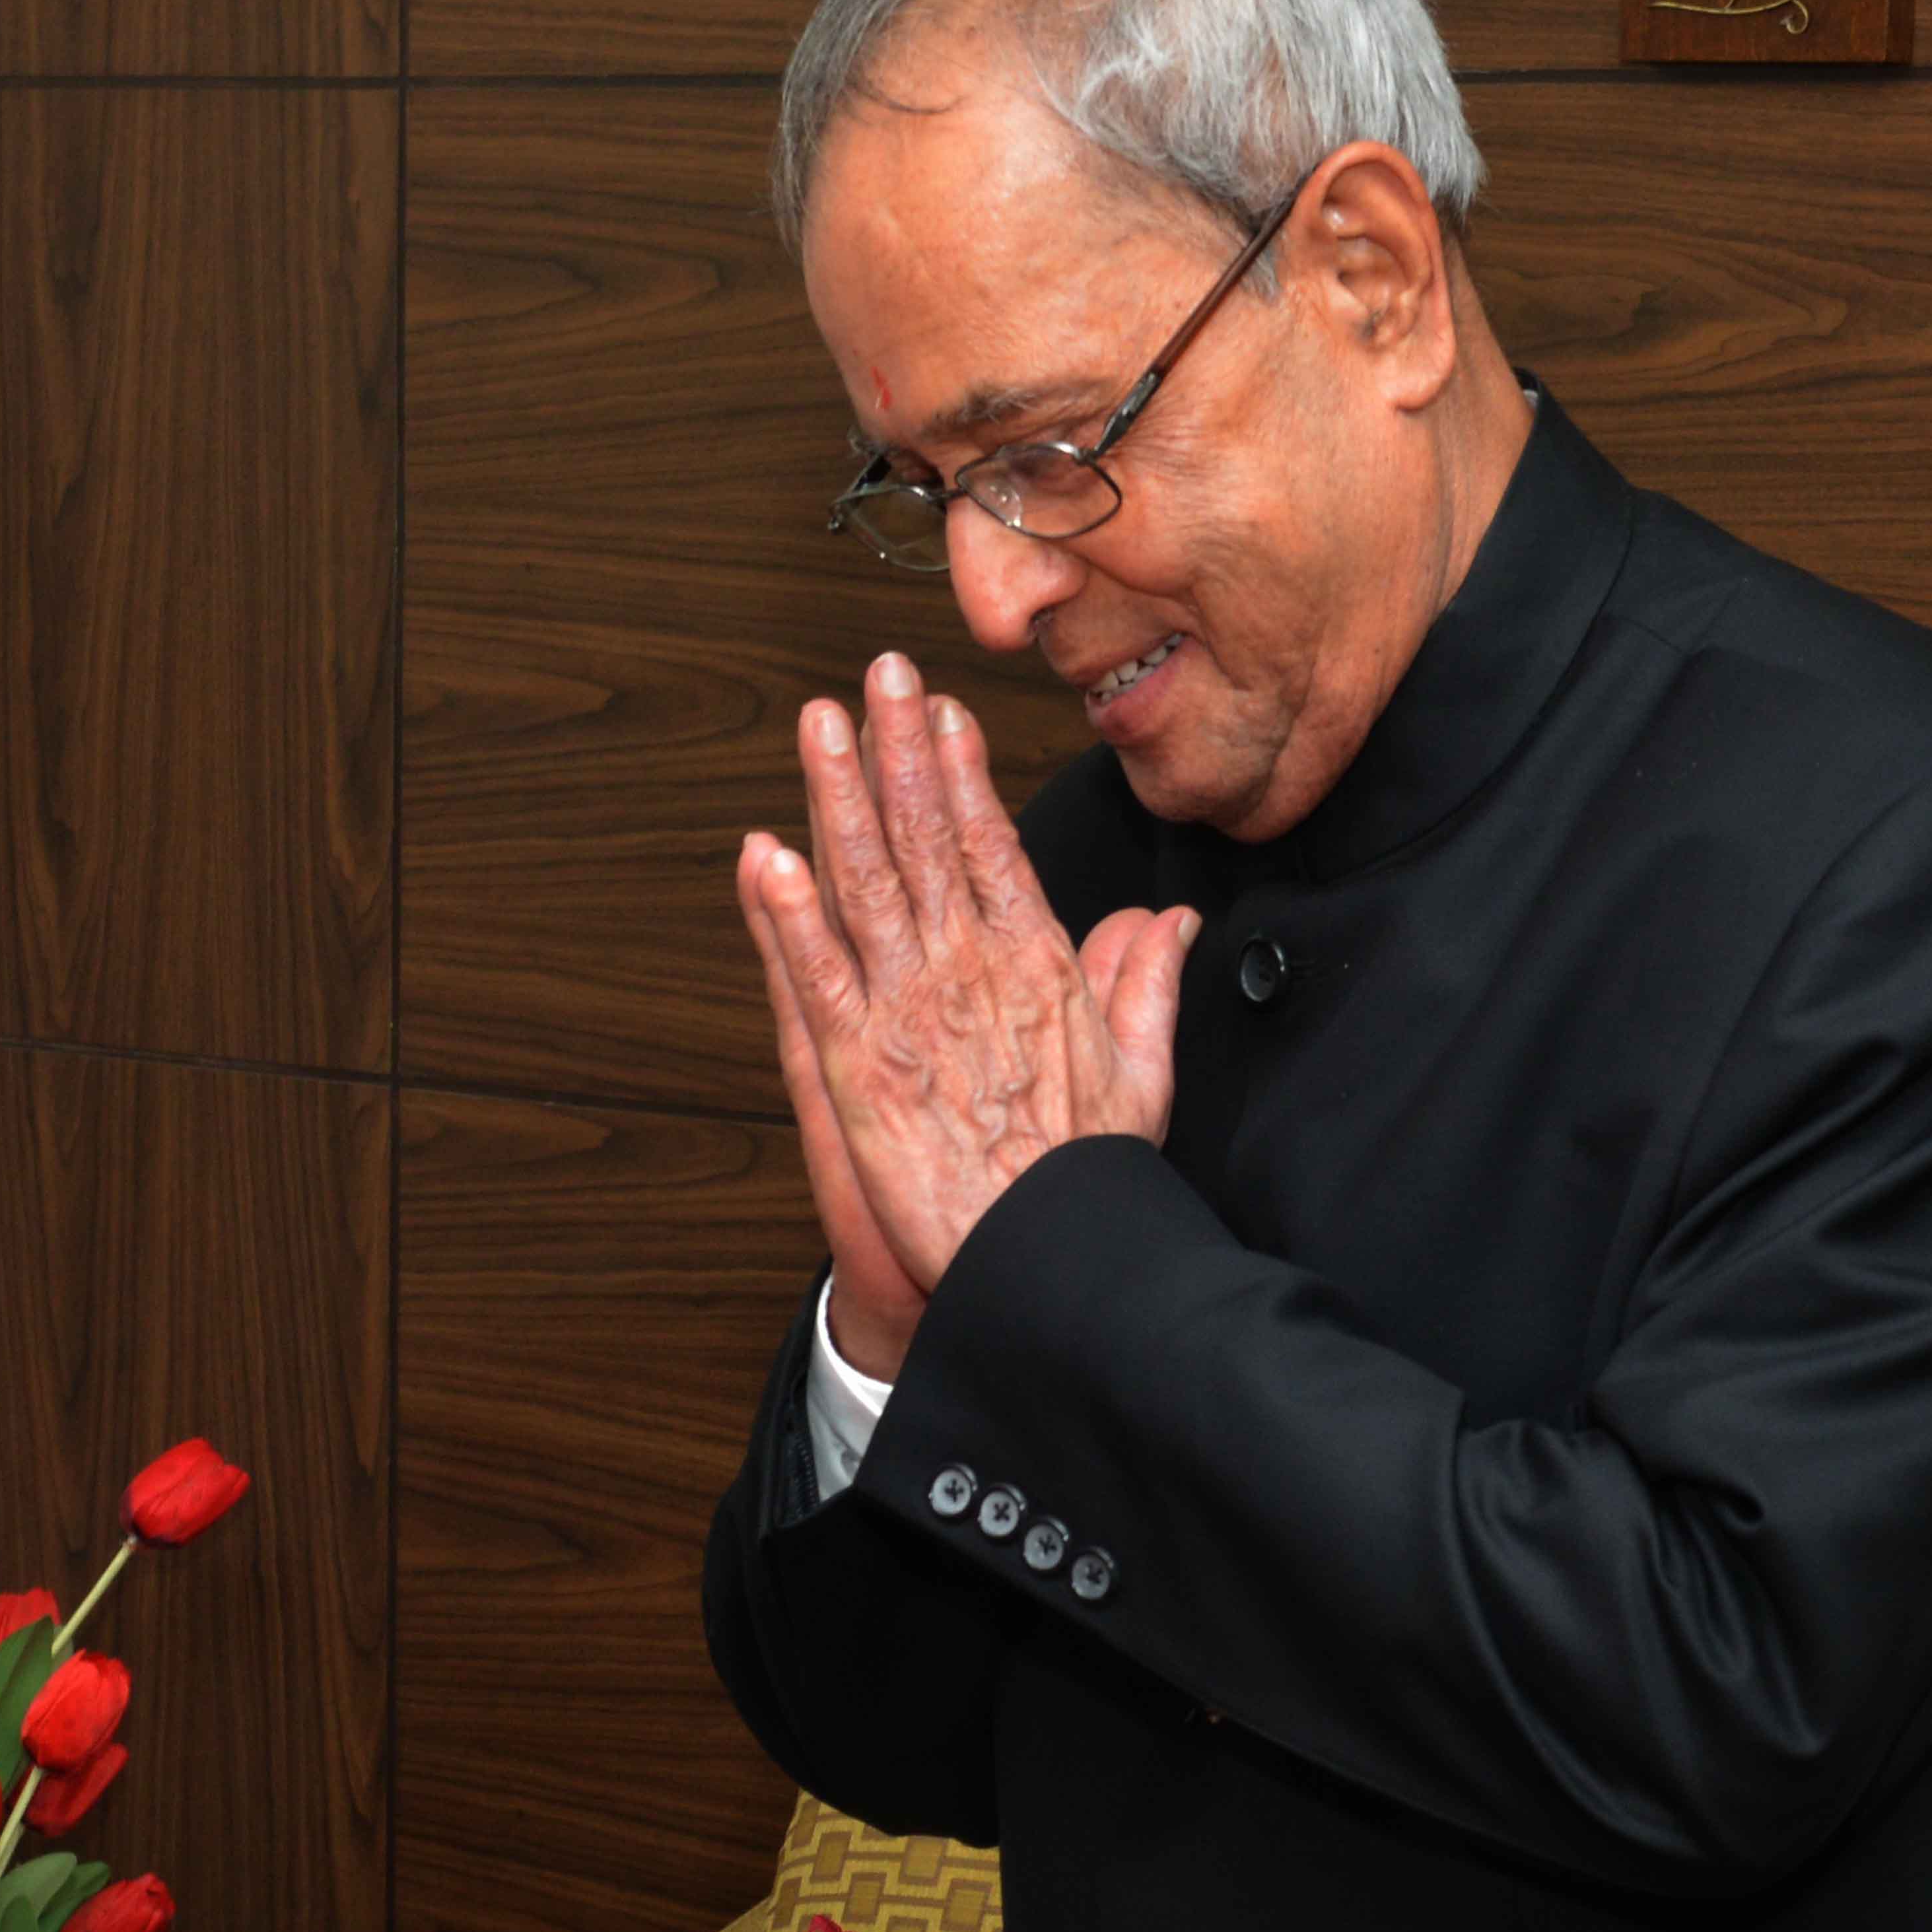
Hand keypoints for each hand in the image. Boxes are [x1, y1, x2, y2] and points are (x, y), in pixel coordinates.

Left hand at [736, 652, 1196, 1353]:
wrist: (1050, 1256)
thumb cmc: (1089, 1178)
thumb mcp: (1142, 1073)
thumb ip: (1146, 985)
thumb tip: (1166, 920)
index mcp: (1036, 968)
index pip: (992, 846)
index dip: (961, 774)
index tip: (940, 714)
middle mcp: (970, 973)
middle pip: (927, 840)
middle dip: (898, 750)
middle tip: (876, 675)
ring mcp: (908, 1013)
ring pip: (866, 884)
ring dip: (836, 798)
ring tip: (817, 726)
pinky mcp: (856, 1067)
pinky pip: (814, 976)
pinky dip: (786, 915)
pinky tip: (765, 855)